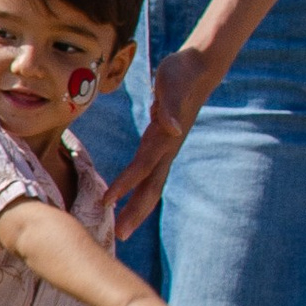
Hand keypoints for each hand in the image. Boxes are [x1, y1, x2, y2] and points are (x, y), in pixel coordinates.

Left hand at [106, 46, 214, 234]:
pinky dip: (136, 188)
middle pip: (150, 187)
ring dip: (136, 206)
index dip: (125, 185)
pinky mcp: (161, 142)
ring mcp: (164, 147)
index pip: (142, 168)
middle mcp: (165, 148)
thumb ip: (172, 108)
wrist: (198, 68)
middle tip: (119, 236)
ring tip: (122, 227)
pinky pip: (146, 172)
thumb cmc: (182, 74)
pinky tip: (126, 197)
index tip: (108, 203)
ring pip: (150, 184)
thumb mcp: (173, 86)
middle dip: (135, 212)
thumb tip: (174, 128)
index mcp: (164, 139)